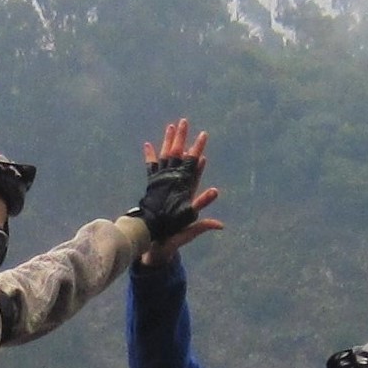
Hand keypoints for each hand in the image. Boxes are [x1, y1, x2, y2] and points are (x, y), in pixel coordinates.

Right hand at [133, 117, 223, 263]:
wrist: (160, 244)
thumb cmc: (176, 238)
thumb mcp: (191, 231)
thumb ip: (203, 226)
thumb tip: (220, 225)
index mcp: (187, 193)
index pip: (194, 170)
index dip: (197, 155)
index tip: (201, 138)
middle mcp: (178, 186)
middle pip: (182, 158)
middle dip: (183, 140)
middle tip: (184, 122)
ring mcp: (166, 186)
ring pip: (168, 159)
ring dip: (168, 143)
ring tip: (169, 126)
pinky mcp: (155, 189)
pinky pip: (153, 169)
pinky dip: (151, 157)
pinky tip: (148, 145)